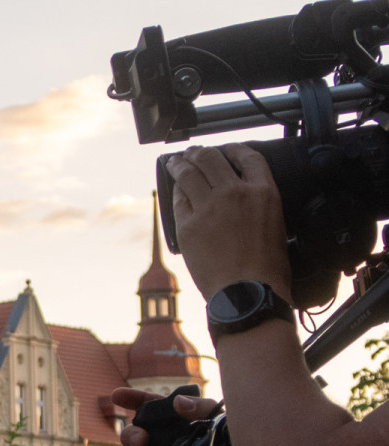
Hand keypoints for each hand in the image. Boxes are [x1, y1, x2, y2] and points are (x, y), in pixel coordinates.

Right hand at [110, 387, 218, 445]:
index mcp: (175, 423)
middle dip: (130, 435)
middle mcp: (163, 444)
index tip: (117, 395)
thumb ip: (201, 408)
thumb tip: (177, 402)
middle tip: (142, 440)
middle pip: (133, 434)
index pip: (150, 406)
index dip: (132, 399)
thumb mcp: (221, 423)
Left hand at [164, 143, 291, 299]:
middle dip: (199, 153)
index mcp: (263, 191)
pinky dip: (176, 192)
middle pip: (211, 158)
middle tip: (192, 153)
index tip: (225, 150)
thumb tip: (242, 195)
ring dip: (180, 164)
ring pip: (189, 173)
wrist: (248, 292)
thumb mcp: (276, 224)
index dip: (233, 149)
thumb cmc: (266, 267)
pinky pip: (178, 200)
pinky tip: (175, 190)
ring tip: (175, 162)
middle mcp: (234, 192)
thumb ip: (258, 203)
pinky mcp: (187, 224)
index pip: (247, 156)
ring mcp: (208, 207)